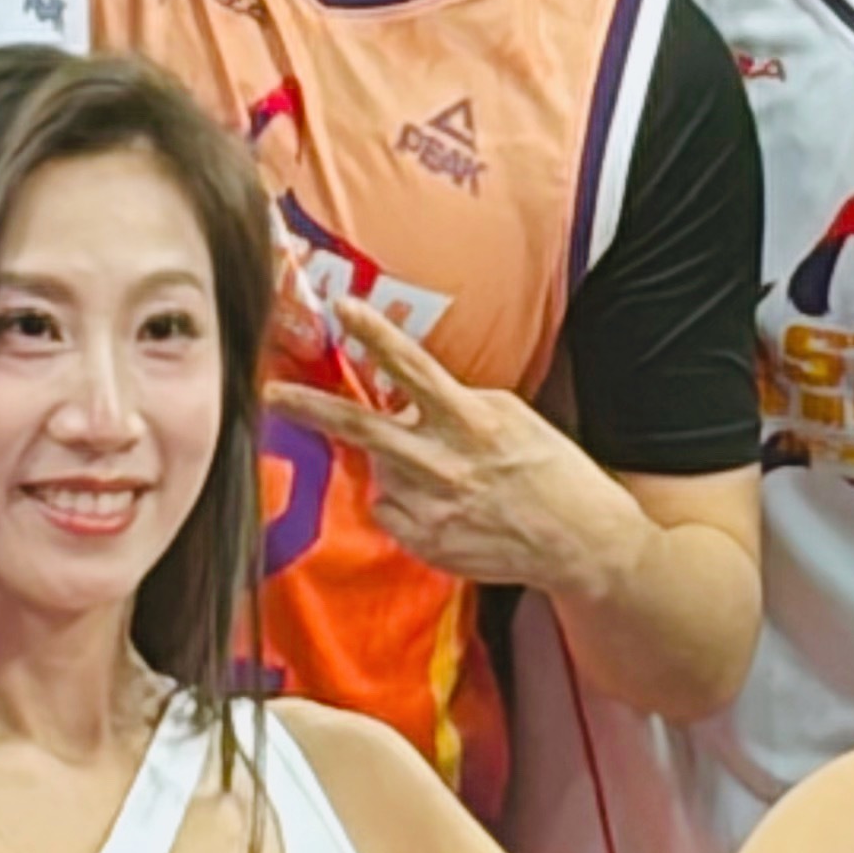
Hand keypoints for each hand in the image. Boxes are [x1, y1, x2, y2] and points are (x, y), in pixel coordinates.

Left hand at [268, 296, 619, 590]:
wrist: (582, 544)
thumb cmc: (550, 472)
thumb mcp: (511, 419)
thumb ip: (453, 405)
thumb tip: (402, 401)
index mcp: (472, 423)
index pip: (414, 369)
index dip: (376, 336)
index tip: (342, 308)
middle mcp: (445, 464)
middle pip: (363, 429)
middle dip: (311, 408)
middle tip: (271, 394)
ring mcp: (431, 509)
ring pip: (378, 472)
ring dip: (395, 466)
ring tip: (445, 477)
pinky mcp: (425, 544)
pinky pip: (389, 509)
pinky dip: (405, 504)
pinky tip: (446, 508)